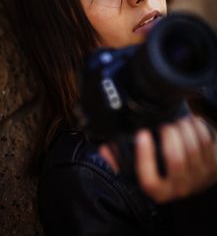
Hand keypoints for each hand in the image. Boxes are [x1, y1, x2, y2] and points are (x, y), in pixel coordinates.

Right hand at [99, 115, 216, 202]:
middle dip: (169, 135)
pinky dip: (198, 128)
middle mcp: (179, 188)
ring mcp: (198, 178)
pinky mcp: (213, 168)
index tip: (142, 134)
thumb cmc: (163, 167)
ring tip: (178, 121)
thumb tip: (104, 150)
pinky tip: (191, 122)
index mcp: (158, 190)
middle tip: (164, 124)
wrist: (194, 173)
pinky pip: (206, 144)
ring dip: (184, 129)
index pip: (149, 179)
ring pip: (193, 149)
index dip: (144, 156)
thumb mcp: (140, 167)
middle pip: (176, 159)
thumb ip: (119, 158)